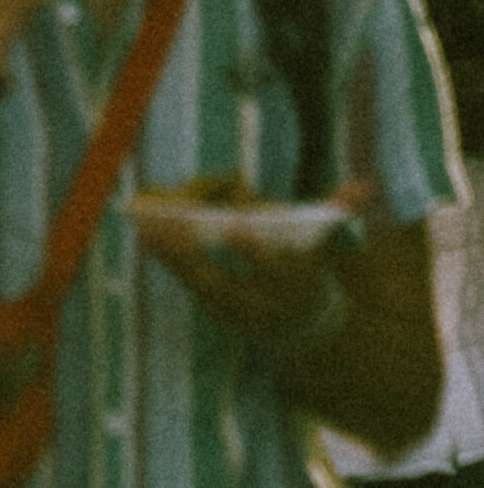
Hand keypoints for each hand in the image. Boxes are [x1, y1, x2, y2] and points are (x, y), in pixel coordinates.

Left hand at [140, 183, 368, 352]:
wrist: (303, 326)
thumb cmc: (309, 269)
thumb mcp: (327, 247)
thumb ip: (339, 214)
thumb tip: (363, 184)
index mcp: (296, 287)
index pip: (277, 271)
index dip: (257, 251)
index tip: (235, 225)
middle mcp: (266, 306)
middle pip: (228, 283)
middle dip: (200, 256)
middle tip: (173, 225)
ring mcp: (239, 313)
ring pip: (201, 285)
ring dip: (173, 256)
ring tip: (147, 226)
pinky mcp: (217, 312)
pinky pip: (189, 285)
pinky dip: (169, 262)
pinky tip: (146, 236)